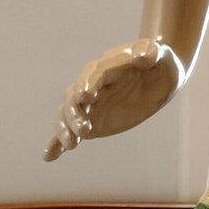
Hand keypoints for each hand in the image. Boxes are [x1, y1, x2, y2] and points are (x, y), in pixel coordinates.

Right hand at [42, 39, 182, 160]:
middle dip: (75, 113)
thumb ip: (150, 52)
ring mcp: (90, 104)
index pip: (93, 74)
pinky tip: (48, 156)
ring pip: (68, 115)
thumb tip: (141, 57)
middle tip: (83, 129)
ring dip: (66, 129)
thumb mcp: (160, 53)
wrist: (159, 74)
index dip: (88, 84)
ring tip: (71, 144)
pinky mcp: (93, 120)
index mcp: (106, 66)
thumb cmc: (158, 61)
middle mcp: (91, 85)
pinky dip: (58, 143)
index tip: (85, 96)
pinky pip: (72, 130)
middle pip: (74, 97)